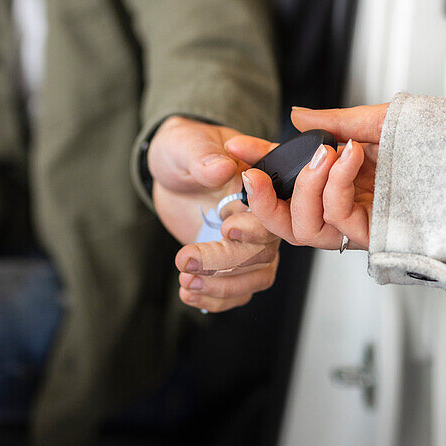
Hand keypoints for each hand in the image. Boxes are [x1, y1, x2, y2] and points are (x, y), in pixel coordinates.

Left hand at [149, 115, 281, 311]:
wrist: (171, 172)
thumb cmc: (185, 149)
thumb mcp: (187, 145)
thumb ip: (204, 157)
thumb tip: (222, 167)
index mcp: (261, 184)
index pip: (273, 213)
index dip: (254, 226)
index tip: (225, 227)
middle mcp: (262, 217)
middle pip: (262, 251)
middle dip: (225, 261)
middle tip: (186, 259)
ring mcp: (249, 243)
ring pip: (255, 277)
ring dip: (222, 286)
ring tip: (186, 283)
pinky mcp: (232, 263)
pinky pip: (239, 291)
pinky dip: (216, 299)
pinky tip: (190, 294)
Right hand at [224, 103, 387, 250]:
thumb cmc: (419, 139)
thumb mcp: (368, 123)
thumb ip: (331, 123)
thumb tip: (297, 117)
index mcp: (335, 184)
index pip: (284, 184)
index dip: (257, 166)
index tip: (235, 146)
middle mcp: (341, 209)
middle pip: (285, 224)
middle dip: (262, 201)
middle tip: (258, 172)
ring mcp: (356, 226)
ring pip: (304, 229)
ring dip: (305, 187)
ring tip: (325, 153)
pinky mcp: (374, 234)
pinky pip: (338, 218)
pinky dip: (335, 184)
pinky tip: (348, 156)